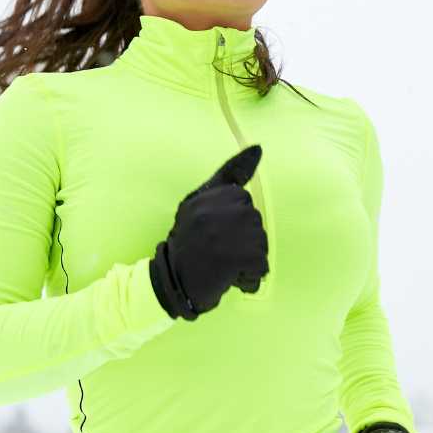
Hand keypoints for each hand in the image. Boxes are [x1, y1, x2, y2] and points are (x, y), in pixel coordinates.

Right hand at [149, 145, 269, 319]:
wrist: (171, 285)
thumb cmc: (189, 244)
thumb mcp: (200, 204)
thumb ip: (228, 176)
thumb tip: (258, 148)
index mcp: (205, 197)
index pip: (242, 199)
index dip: (233, 221)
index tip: (212, 232)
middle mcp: (214, 211)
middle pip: (255, 221)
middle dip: (243, 241)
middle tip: (217, 251)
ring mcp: (225, 234)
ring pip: (261, 244)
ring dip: (247, 260)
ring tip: (221, 265)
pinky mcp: (237, 258)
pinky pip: (261, 266)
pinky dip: (249, 278)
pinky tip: (228, 279)